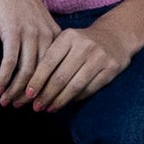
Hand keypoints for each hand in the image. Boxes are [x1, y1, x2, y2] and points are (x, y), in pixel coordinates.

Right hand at [0, 0, 58, 103]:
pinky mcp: (12, 33)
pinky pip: (9, 62)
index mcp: (56, 36)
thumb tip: (41, 67)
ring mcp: (30, 35)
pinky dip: (3, 79)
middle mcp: (46, 37)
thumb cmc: (20, 2)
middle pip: (43, 74)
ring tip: (7, 103)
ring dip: (16, 91)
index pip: (57, 69)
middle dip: (34, 95)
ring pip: (26, 72)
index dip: (50, 89)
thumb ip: (44, 42)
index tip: (44, 104)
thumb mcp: (39, 22)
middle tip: (25, 110)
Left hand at [13, 21, 129, 113]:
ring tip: (49, 108)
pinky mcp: (111, 69)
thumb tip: (31, 86)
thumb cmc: (82, 42)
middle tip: (36, 107)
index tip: (28, 94)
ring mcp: (99, 57)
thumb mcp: (66, 41)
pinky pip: (90, 89)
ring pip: (75, 86)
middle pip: (60, 77)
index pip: (48, 62)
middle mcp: (84, 46)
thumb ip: (51, 58)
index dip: (37, 80)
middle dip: (46, 95)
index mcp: (68, 36)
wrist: (116, 35)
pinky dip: (76, 99)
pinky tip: (66, 103)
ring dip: (60, 100)